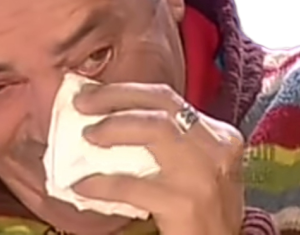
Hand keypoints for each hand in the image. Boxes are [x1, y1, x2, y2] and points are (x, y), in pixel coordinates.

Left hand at [71, 83, 244, 234]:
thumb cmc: (199, 209)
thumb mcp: (192, 166)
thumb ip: (163, 141)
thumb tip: (106, 116)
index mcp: (218, 134)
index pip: (166, 97)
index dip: (124, 91)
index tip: (91, 92)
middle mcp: (215, 149)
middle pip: (161, 105)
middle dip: (115, 97)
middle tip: (81, 104)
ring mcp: (202, 176)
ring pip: (155, 130)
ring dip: (114, 127)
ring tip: (87, 135)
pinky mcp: (185, 205)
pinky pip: (133, 186)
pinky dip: (104, 183)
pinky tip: (83, 185)